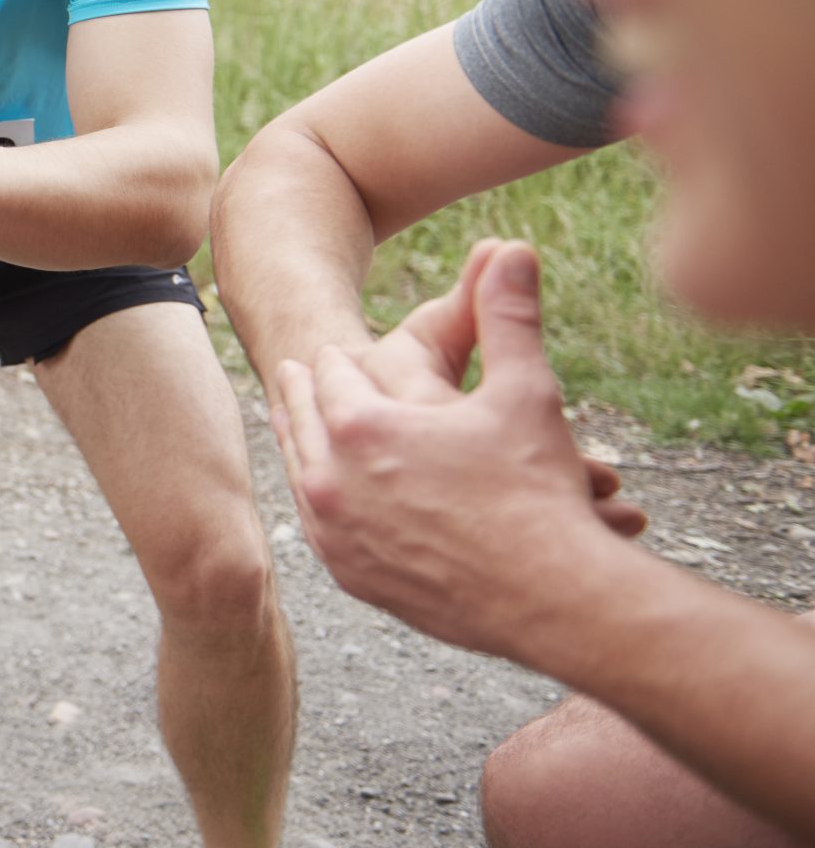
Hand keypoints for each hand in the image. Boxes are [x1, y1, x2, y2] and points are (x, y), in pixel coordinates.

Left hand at [272, 242, 625, 659]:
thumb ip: (508, 315)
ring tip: (299, 424)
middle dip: (302, 392)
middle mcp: (330, 479)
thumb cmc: (541, 492)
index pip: (329, 372)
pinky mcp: (349, 577)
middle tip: (294, 373)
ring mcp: (334, 534)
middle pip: (299, 418)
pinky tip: (323, 494)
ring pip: (297, 473)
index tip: (332, 349)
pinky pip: (315, 527)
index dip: (338, 357)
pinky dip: (316, 500)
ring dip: (299, 443)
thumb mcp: (525, 392)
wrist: (553, 600)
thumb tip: (512, 248)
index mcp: (359, 425)